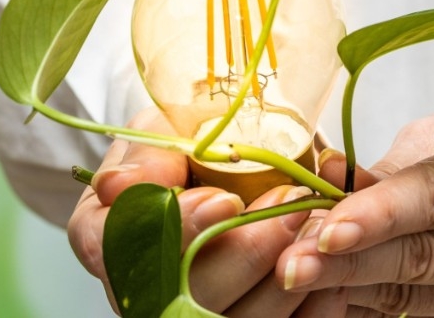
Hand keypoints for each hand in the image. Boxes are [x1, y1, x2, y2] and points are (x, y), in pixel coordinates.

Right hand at [68, 108, 340, 315]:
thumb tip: (117, 187)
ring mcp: (183, 314)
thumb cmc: (178, 148)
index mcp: (101, 238)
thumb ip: (145, 158)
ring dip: (283, 284)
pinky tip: (332, 282)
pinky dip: (307, 313)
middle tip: (292, 206)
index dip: (178, 232)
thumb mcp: (156, 133)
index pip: (124, 250)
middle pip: (184, 296)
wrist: (207, 168)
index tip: (224, 199)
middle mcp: (137, 291)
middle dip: (245, 254)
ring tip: (318, 232)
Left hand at [277, 101, 433, 316]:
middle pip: (424, 256)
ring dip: (350, 288)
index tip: (326, 229)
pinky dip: (372, 306)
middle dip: (348, 262)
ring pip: (421, 296)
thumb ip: (394, 166)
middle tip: (290, 264)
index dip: (377, 215)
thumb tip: (326, 177)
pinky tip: (330, 298)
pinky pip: (426, 316)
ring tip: (297, 278)